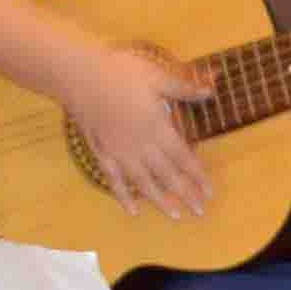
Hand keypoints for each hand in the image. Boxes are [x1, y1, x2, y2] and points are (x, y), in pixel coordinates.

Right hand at [61, 45, 216, 218]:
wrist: (78, 76)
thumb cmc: (120, 72)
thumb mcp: (157, 76)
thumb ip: (184, 89)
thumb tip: (211, 91)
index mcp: (158, 128)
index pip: (183, 158)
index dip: (198, 176)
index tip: (210, 192)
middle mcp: (141, 146)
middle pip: (167, 176)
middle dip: (186, 194)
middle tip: (200, 212)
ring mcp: (119, 152)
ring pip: (143, 183)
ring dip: (161, 201)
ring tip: (175, 216)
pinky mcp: (101, 153)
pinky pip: (114, 180)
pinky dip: (124, 197)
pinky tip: (132, 211)